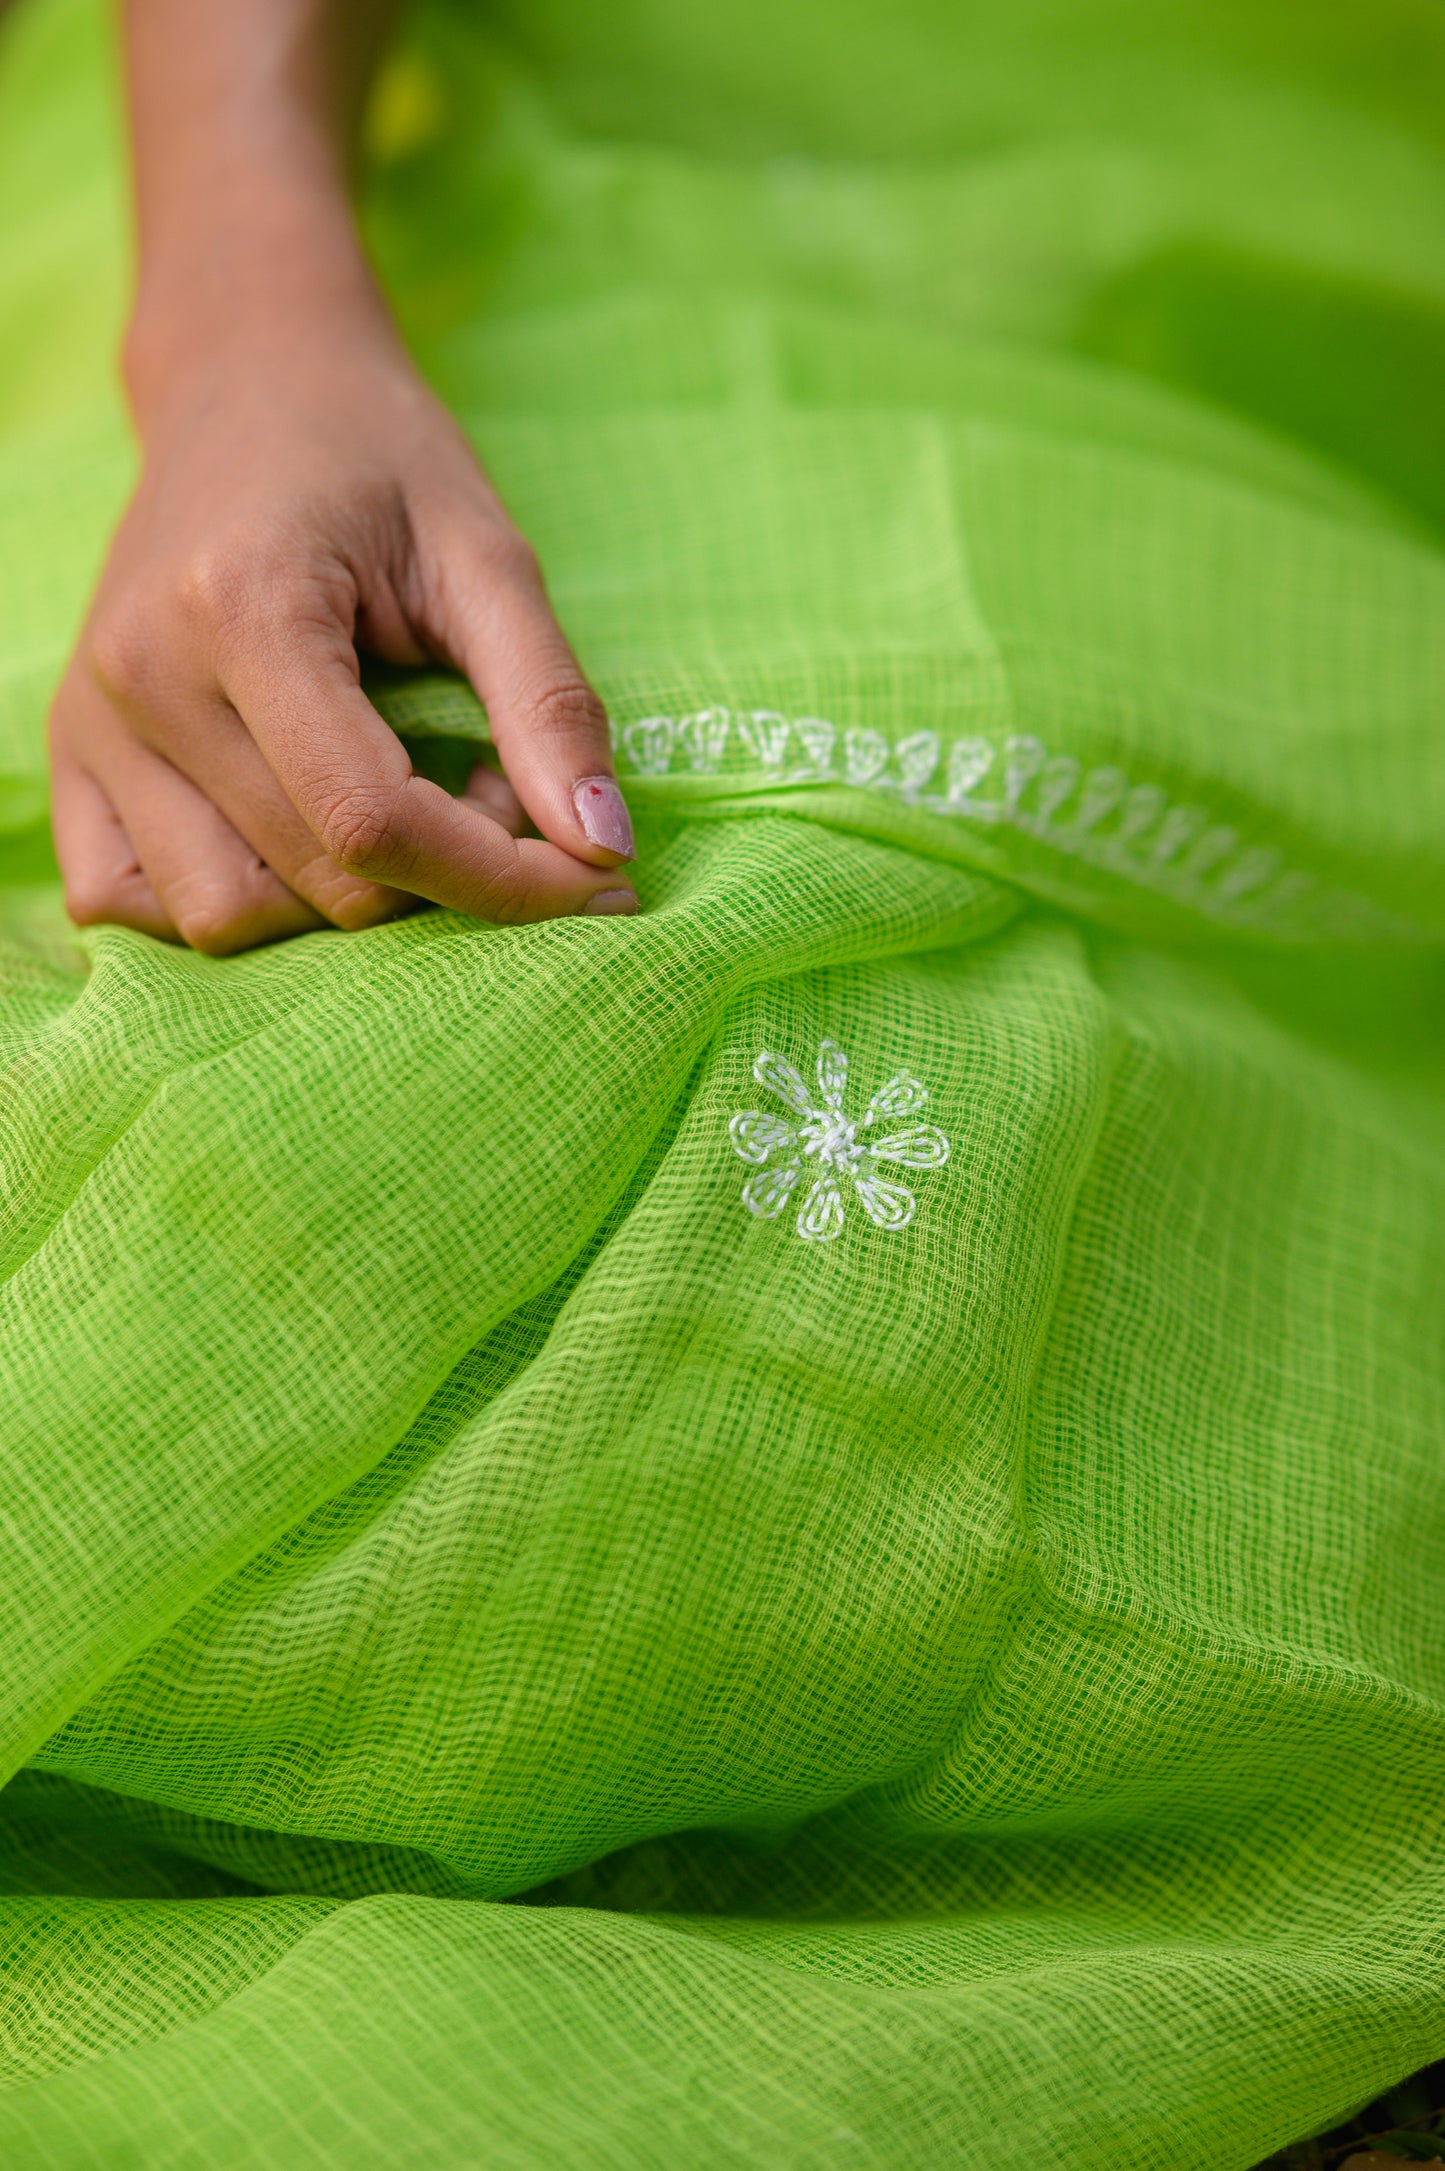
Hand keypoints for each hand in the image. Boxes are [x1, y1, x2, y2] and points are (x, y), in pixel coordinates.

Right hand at [49, 313, 637, 953]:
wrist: (244, 383)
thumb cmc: (377, 458)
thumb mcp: (487, 556)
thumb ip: (550, 705)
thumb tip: (605, 851)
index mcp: (242, 610)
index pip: (372, 822)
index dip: (499, 878)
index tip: (593, 882)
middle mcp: (142, 678)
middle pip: (317, 880)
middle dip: (440, 873)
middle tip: (490, 785)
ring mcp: (91, 724)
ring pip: (227, 915)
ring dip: (343, 901)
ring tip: (395, 803)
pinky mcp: (70, 754)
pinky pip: (128, 901)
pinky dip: (232, 904)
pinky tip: (297, 838)